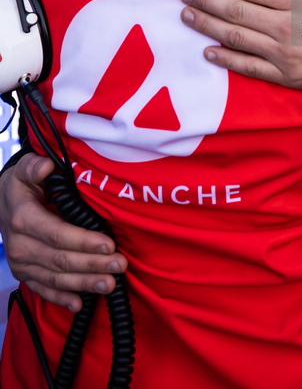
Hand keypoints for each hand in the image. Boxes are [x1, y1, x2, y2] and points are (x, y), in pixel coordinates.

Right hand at [0, 154, 127, 311]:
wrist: (1, 204)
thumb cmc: (21, 186)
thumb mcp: (24, 170)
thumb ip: (34, 167)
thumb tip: (46, 166)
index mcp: (24, 219)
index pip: (57, 234)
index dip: (84, 242)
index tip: (109, 245)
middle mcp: (20, 246)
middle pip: (60, 260)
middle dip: (92, 265)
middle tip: (119, 265)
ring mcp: (21, 264)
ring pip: (55, 278)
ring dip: (84, 284)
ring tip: (110, 284)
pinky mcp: (24, 274)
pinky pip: (43, 290)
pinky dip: (62, 298)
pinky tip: (80, 303)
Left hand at [180, 0, 301, 93]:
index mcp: (297, 0)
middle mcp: (285, 26)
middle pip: (236, 12)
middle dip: (206, 2)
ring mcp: (283, 53)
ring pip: (236, 38)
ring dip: (208, 26)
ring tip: (188, 17)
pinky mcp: (285, 75)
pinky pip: (249, 67)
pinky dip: (226, 59)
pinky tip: (209, 51)